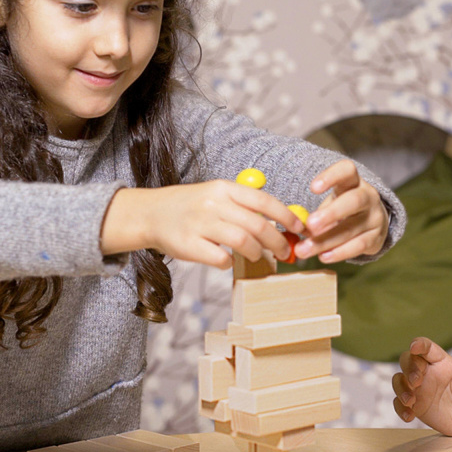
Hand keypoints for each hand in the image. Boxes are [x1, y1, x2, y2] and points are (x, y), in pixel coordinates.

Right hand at [100, 181, 304, 267]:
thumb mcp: (217, 195)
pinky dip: (229, 262)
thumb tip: (282, 222)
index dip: (286, 216)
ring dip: (257, 252)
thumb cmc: (192, 208)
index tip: (299, 229)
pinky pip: (219, 257)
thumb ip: (244, 205)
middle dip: (278, 241)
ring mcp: (200, 224)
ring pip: (242, 241)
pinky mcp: (188, 244)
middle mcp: (213, 204)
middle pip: (257, 224)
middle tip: (286, 252)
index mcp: (224, 189)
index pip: (264, 201)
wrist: (151, 213)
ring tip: (258, 256)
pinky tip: (227, 260)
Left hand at [295, 159, 388, 262]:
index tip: (313, 188)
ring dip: (326, 241)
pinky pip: (358, 246)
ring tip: (304, 249)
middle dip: (331, 214)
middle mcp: (368, 196)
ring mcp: (375, 217)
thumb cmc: (342, 208)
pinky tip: (323, 256)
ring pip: (351, 228)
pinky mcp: (377, 237)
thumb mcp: (331, 203)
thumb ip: (315, 214)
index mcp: (353, 181)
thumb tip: (296, 228)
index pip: (347, 170)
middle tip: (310, 225)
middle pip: (354, 201)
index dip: (331, 177)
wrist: (371, 222)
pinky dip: (339, 253)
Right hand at [392, 337, 451, 435]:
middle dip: (409, 368)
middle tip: (417, 381)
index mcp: (440, 362)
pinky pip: (399, 403)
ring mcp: (418, 388)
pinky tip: (409, 416)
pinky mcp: (414, 405)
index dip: (419, 344)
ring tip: (411, 401)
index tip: (414, 347)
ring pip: (399, 380)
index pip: (426, 348)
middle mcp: (426, 372)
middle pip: (407, 360)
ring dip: (401, 388)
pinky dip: (400, 408)